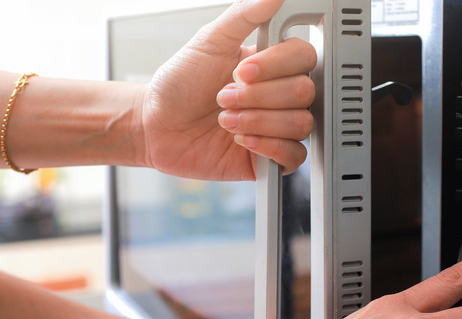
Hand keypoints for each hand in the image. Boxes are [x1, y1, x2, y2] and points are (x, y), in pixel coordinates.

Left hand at [139, 0, 315, 179]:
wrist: (157, 126)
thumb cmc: (179, 85)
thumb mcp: (208, 42)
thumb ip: (243, 16)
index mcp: (272, 65)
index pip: (304, 58)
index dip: (276, 66)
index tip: (241, 71)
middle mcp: (279, 95)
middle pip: (304, 92)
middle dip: (258, 97)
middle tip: (224, 97)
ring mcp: (277, 127)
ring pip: (300, 124)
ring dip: (258, 122)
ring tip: (227, 121)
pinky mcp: (271, 159)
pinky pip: (294, 156)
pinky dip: (267, 147)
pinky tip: (242, 141)